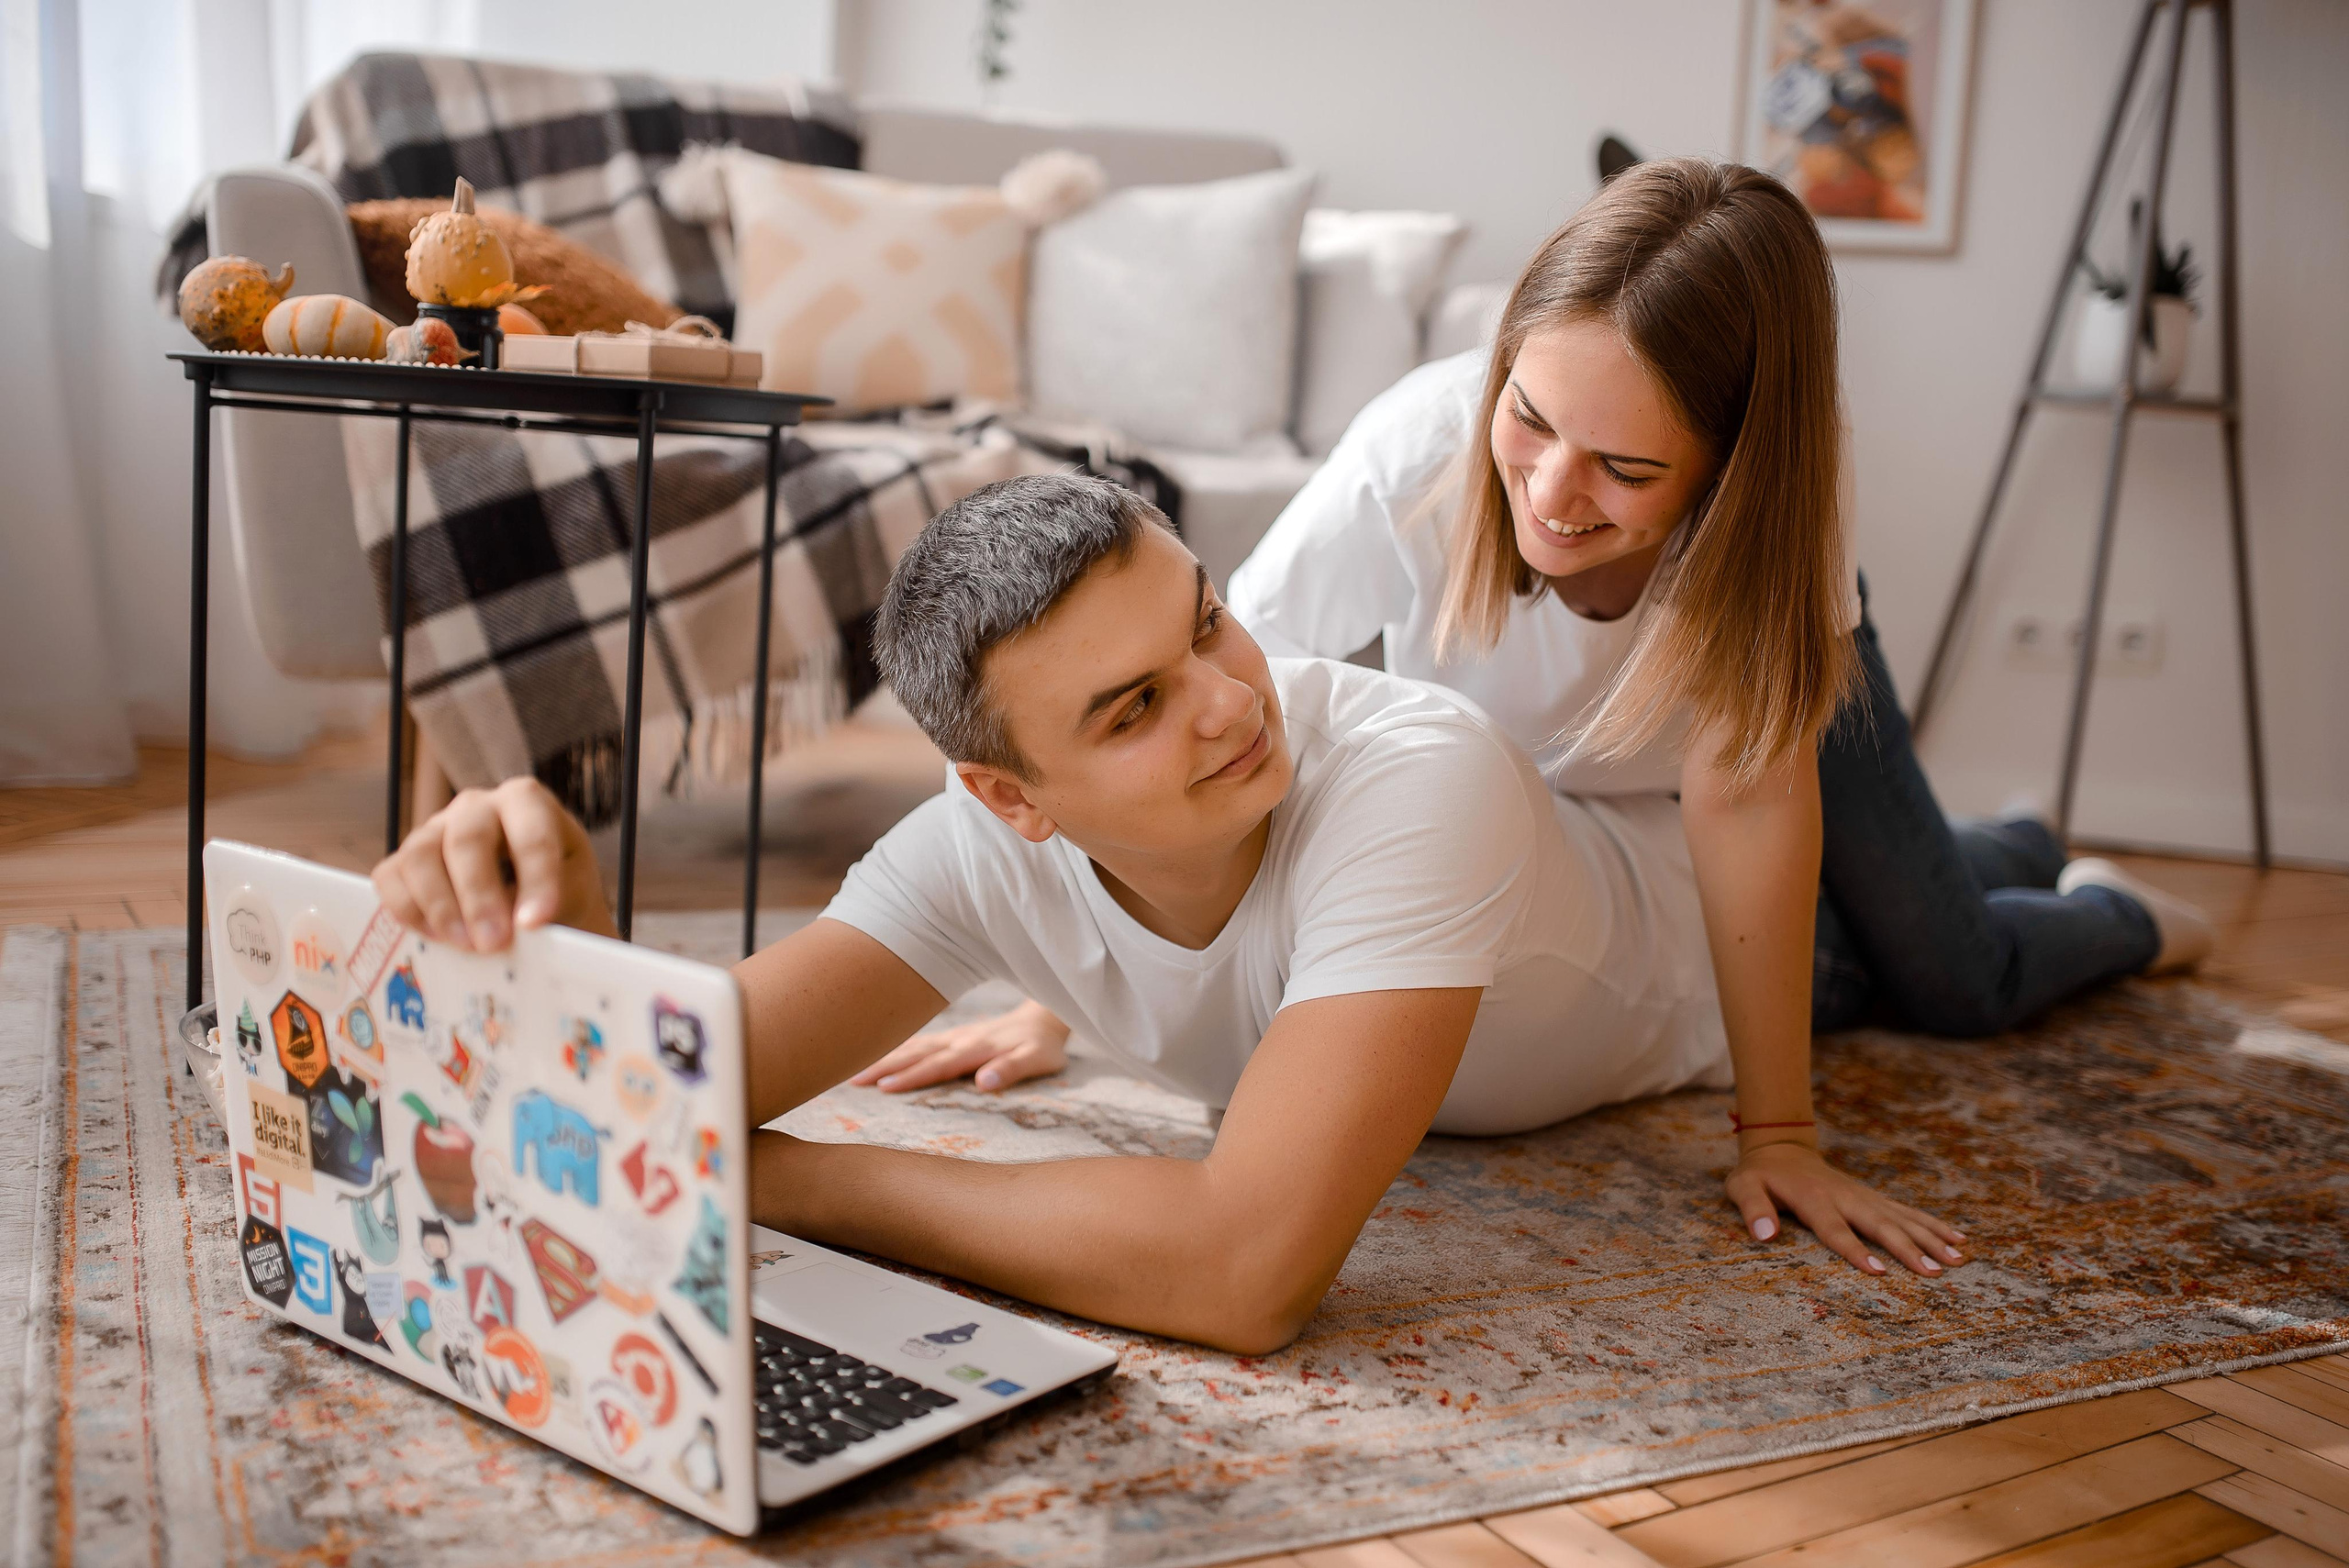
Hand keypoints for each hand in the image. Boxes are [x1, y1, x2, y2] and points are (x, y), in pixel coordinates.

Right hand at [370, 778, 612, 951]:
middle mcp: (475, 806)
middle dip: (479, 896)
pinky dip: (408, 910)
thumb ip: (551, 901)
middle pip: (466, 839)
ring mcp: (435, 828)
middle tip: (494, 943)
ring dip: (440, 906)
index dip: (535, 878)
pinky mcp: (406, 858)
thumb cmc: (558, 887)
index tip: (535, 922)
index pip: (530, 832)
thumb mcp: (572, 889)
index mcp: (526, 801)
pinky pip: (390, 877)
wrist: (532, 899)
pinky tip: (436, 938)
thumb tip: (522, 928)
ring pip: (420, 856)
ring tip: (466, 946)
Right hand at [849, 1000, 1070, 1093]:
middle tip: (851, 1080)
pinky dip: (896, 1049)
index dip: (912, 1076)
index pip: (939, 1065)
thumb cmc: (1043, 1046)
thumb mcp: (1037, 1060)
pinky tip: (879, 1056)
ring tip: (854, 1071)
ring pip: (913, 1046)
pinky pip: (919, 1042)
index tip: (883, 1087)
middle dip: (884, 1067)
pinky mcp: (953, 1036)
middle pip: (917, 1054)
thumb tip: (984, 1083)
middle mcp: (959, 1040)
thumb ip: (1011, 1070)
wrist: (1046, 1017)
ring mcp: (954, 1036)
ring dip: (885, 1058)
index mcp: (976, 1049)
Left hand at [1725, 1141, 1966, 1277]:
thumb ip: (1752, 1209)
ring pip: (1901, 1217)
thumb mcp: (1742, 1187)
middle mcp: (1845, 1197)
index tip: (1880, 1271)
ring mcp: (1863, 1195)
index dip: (1856, 1251)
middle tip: (1934, 1272)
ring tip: (1957, 1260)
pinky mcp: (1873, 1197)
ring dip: (1930, 1238)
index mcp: (1813, 1199)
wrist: (1781, 1147)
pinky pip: (1907, 1211)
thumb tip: (1764, 1236)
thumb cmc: (1759, 1175)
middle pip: (1879, 1224)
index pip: (1836, 1229)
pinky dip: (1932, 1224)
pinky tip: (1958, 1239)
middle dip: (1908, 1248)